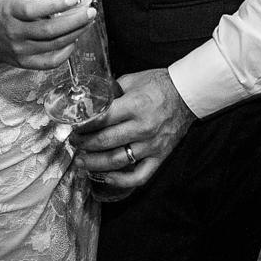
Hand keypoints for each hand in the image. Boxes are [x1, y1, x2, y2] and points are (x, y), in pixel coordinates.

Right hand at [0, 0, 94, 70]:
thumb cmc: (6, 10)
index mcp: (11, 10)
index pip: (33, 10)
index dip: (54, 5)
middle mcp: (15, 31)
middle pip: (48, 30)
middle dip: (74, 22)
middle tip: (91, 12)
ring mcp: (20, 49)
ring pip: (52, 45)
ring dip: (75, 33)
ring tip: (88, 22)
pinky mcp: (25, 63)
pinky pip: (49, 62)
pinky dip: (65, 53)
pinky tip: (74, 40)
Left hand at [70, 69, 194, 192]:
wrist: (187, 94)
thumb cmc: (158, 84)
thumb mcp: (132, 80)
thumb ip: (112, 90)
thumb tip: (90, 98)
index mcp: (134, 105)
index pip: (101, 119)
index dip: (83, 126)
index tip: (73, 127)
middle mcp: (142, 127)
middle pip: (105, 141)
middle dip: (84, 144)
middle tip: (73, 143)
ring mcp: (151, 144)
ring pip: (117, 161)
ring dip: (95, 163)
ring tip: (81, 161)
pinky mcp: (160, 156)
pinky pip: (139, 176)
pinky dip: (122, 181)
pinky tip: (107, 177)